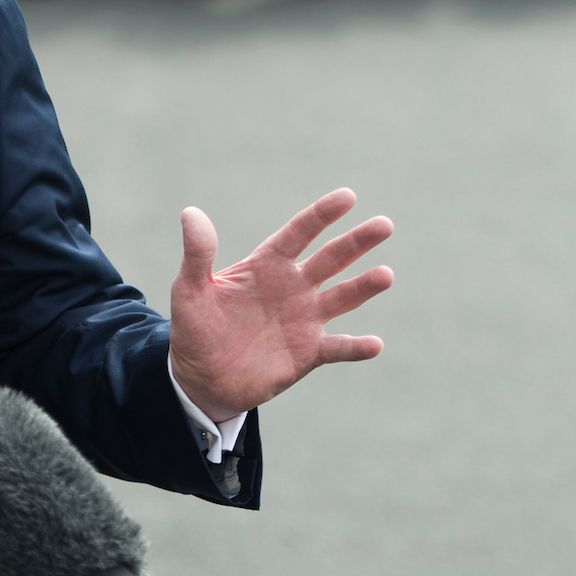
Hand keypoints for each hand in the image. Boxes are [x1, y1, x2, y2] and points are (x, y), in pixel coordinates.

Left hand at [168, 188, 393, 422]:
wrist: (201, 379)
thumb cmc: (195, 329)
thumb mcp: (189, 290)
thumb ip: (197, 253)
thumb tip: (191, 213)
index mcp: (268, 265)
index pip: (299, 233)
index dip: (322, 214)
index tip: (347, 196)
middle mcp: (293, 287)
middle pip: (331, 258)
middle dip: (357, 242)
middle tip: (384, 225)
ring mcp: (304, 319)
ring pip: (342, 297)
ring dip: (364, 286)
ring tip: (385, 275)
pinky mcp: (308, 353)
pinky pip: (338, 348)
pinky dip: (356, 347)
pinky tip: (375, 344)